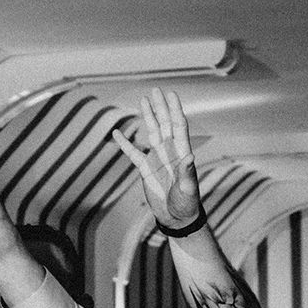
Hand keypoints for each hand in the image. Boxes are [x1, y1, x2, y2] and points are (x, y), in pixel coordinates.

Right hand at [111, 88, 200, 231]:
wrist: (176, 217)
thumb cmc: (186, 203)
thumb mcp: (188, 189)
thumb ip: (187, 173)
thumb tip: (190, 157)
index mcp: (181, 152)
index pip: (178, 125)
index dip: (174, 109)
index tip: (170, 95)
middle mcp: (169, 151)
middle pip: (164, 123)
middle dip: (160, 107)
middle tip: (155, 90)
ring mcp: (157, 158)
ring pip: (150, 133)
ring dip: (146, 117)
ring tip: (142, 101)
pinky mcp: (145, 169)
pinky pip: (133, 153)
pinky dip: (125, 143)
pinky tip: (117, 133)